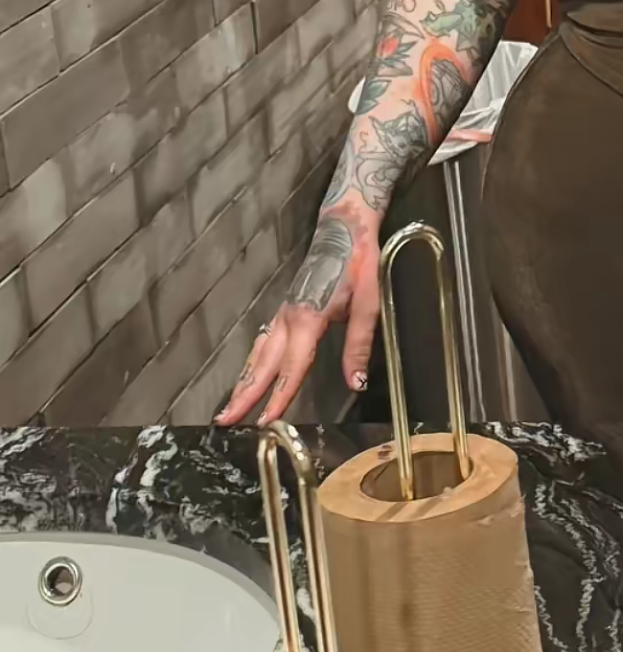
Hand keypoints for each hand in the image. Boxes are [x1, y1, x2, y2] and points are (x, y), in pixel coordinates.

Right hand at [216, 197, 380, 426]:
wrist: (345, 230)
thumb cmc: (357, 265)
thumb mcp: (367, 304)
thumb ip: (358, 345)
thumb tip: (356, 383)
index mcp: (308, 318)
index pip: (292, 366)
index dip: (279, 395)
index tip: (267, 421)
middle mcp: (289, 318)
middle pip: (264, 363)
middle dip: (245, 393)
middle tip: (227, 421)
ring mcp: (283, 313)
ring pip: (259, 353)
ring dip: (244, 380)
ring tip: (230, 407)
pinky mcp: (285, 310)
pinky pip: (263, 341)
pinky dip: (252, 363)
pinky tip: (249, 374)